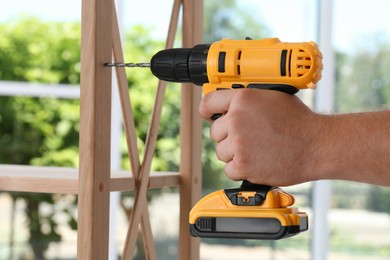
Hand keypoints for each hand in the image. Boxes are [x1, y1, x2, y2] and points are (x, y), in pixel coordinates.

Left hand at [198, 89, 320, 185]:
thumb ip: (247, 101)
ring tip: (258, 150)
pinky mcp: (242, 165)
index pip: (208, 103)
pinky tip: (258, 162)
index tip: (207, 116)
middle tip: (249, 138)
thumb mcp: (272, 97)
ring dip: (235, 154)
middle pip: (215, 132)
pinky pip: (229, 169)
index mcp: (243, 99)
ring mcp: (238, 143)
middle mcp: (236, 119)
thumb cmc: (298, 122)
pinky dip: (241, 169)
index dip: (207, 111)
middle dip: (228, 136)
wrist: (317, 145)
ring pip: (222, 152)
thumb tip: (230, 106)